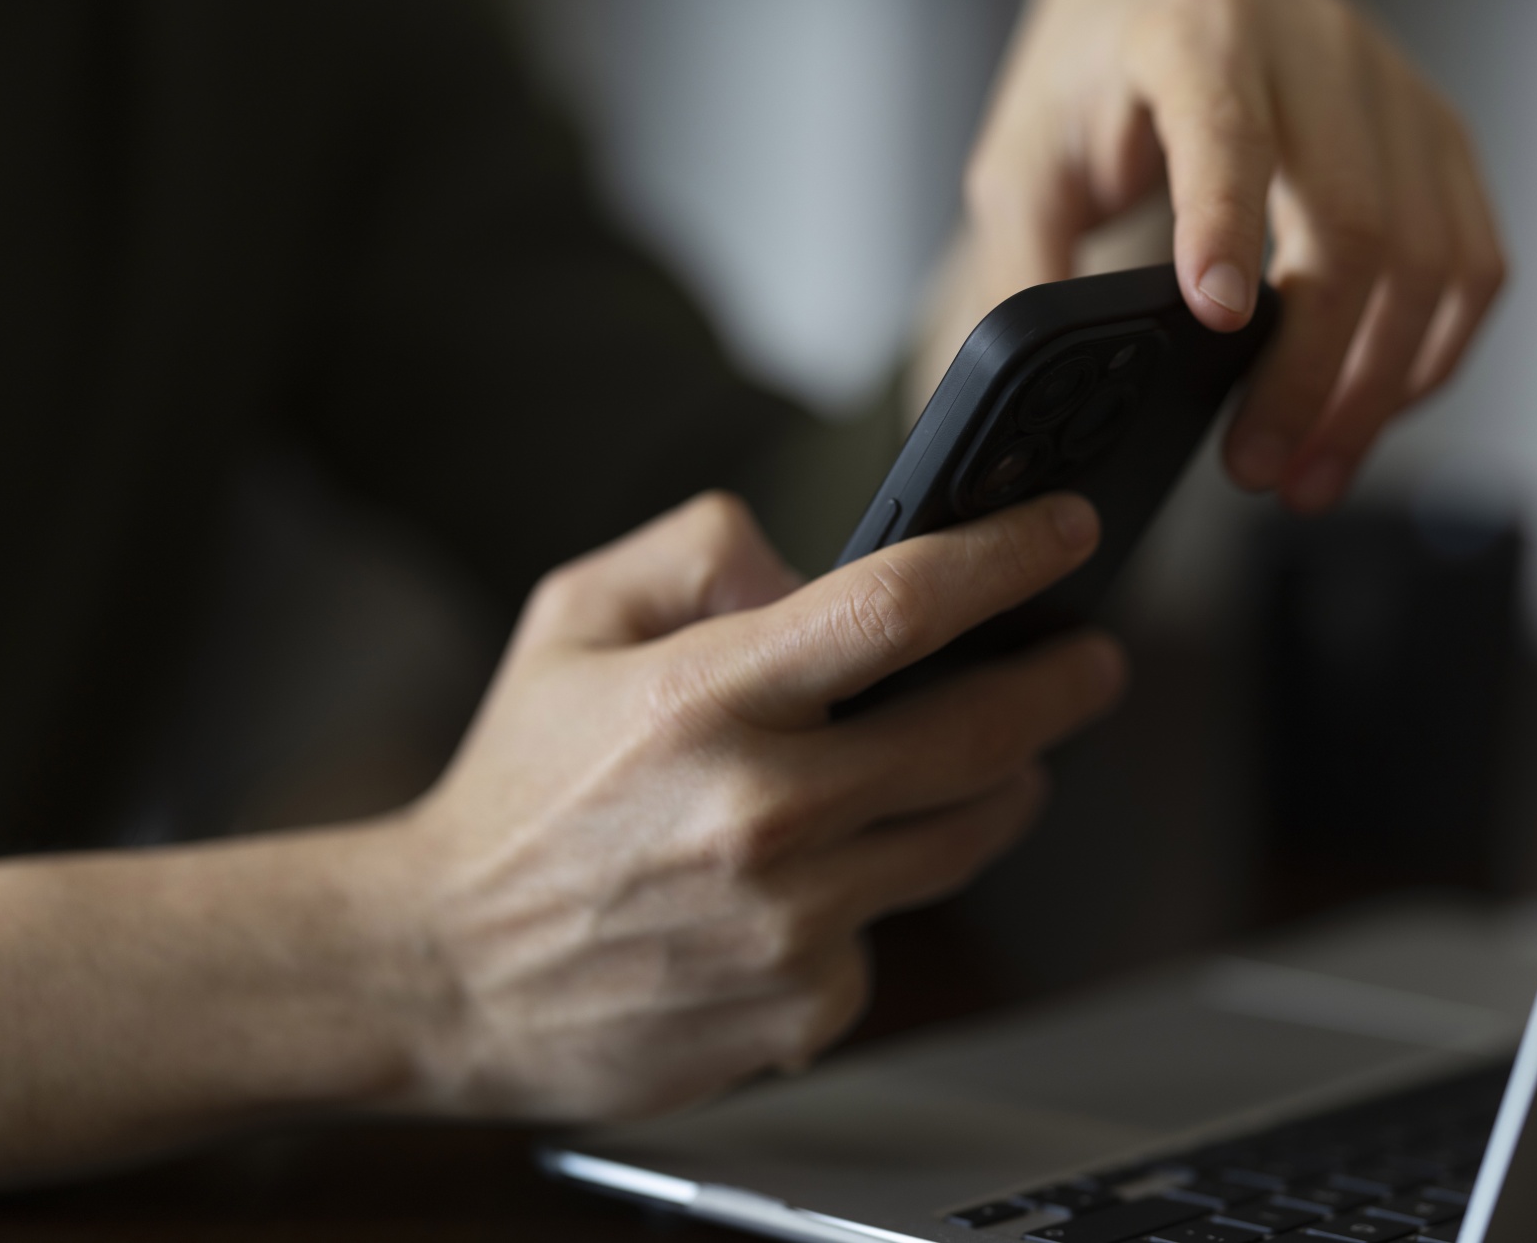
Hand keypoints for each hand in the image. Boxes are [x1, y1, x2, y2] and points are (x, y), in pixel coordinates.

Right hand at [388, 491, 1124, 1120]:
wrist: (444, 969)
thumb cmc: (516, 786)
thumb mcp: (571, 617)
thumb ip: (699, 551)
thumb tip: (815, 565)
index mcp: (701, 696)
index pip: (899, 605)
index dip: (1008, 556)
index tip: (1069, 532)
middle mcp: (759, 810)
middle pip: (979, 731)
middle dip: (1062, 683)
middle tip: (1092, 660)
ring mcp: (790, 921)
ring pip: (967, 834)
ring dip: (1006, 784)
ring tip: (997, 757)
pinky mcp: (803, 1004)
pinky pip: (894, 925)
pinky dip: (884, 887)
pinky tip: (833, 874)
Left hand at [932, 0, 1506, 510]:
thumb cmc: (1098, 68)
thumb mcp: (1023, 155)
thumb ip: (1024, 265)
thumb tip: (1044, 393)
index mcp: (1194, 37)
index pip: (1226, 130)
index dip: (1227, 226)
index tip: (1217, 321)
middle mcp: (1313, 55)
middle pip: (1349, 223)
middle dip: (1309, 371)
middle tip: (1254, 466)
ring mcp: (1392, 94)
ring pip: (1429, 258)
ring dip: (1376, 389)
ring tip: (1310, 474)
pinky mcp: (1437, 136)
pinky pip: (1471, 262)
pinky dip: (1429, 357)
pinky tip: (1371, 412)